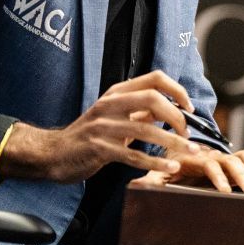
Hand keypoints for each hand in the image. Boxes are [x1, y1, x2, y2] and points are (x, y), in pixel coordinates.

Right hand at [0, 70, 198, 182]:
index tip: (190, 108)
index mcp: (117, 93)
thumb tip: (175, 110)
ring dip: (173, 142)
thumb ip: (141, 111)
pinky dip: (155, 162)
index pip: (154, 78)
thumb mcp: (115, 116)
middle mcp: (110, 105)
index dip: (177, 90)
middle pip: (152, 99)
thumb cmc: (90, 135)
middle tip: (188, 133)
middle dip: (177, 116)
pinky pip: (133, 155)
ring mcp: (103, 127)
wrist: (53, 153)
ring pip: (146, 130)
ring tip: (190, 151)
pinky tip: (170, 167)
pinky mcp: (98, 149)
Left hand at [137, 148, 243, 194]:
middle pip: (233, 160)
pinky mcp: (235, 163)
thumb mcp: (155, 175)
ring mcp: (225, 158)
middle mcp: (212, 155)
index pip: (210, 163)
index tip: (226, 191)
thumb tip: (135, 185)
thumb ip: (148, 182)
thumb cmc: (166, 170)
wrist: (176, 156)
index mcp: (193, 158)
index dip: (219, 177)